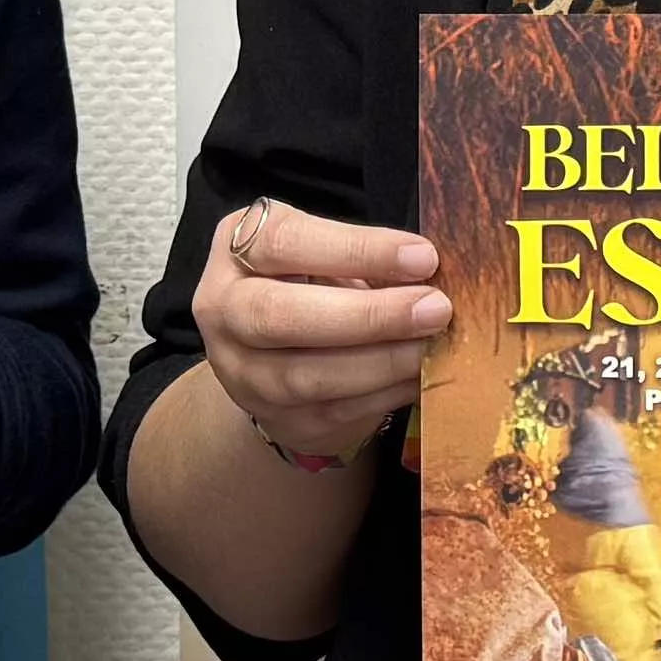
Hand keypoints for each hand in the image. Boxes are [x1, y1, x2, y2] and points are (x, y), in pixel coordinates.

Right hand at [197, 201, 445, 468]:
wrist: (275, 357)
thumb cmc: (311, 286)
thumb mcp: (323, 255)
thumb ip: (362, 256)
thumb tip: (430, 269)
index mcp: (236, 249)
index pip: (285, 243)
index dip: (357, 250)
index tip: (423, 257)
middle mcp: (224, 310)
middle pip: (280, 315)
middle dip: (367, 315)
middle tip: (436, 308)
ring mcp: (242, 371)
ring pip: (306, 375)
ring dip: (381, 361)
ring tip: (432, 345)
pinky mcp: (276, 417)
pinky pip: (334, 410)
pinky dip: (385, 392)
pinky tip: (422, 375)